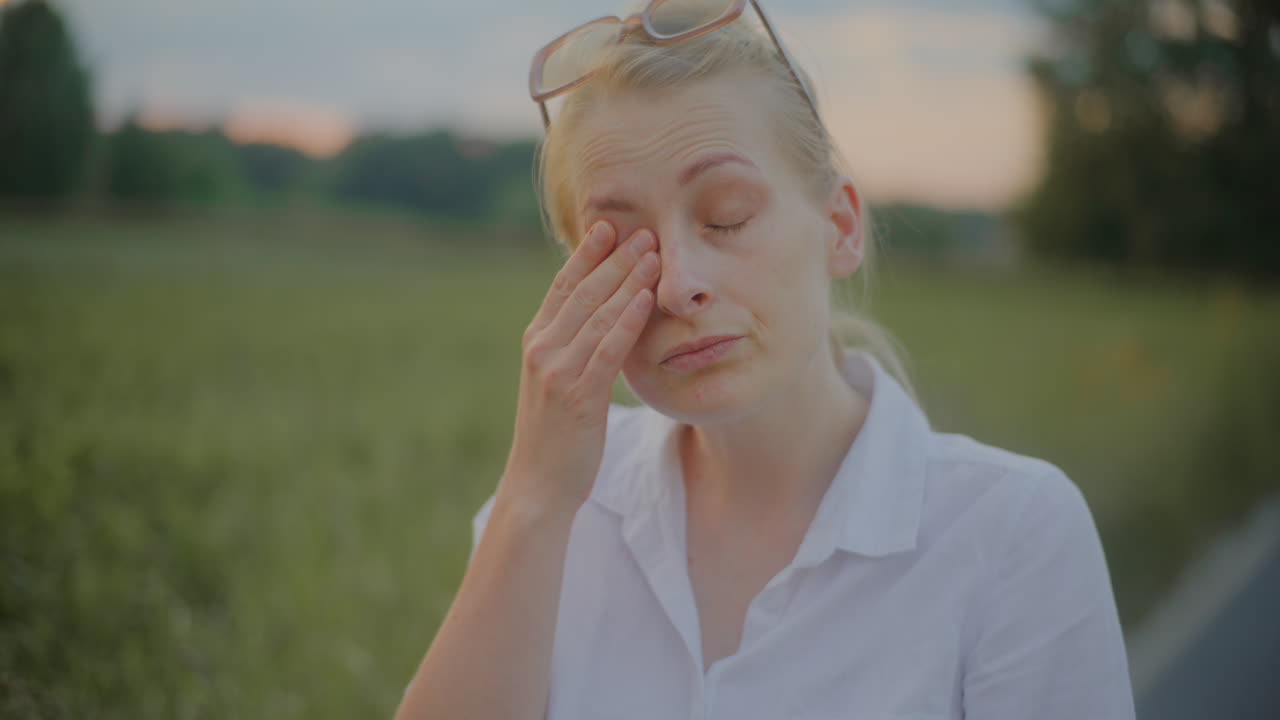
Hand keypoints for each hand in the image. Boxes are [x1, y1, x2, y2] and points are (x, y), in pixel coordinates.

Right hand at [497, 221, 659, 515]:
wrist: (538, 486)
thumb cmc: (555, 436)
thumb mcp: (557, 383)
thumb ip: (572, 348)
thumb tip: (601, 318)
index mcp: (536, 342)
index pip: (562, 286)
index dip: (586, 254)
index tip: (608, 225)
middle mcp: (541, 349)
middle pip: (582, 292)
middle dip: (615, 258)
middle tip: (644, 230)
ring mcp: (557, 371)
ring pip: (597, 314)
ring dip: (628, 281)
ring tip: (653, 254)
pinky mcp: (578, 395)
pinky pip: (606, 349)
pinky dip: (627, 320)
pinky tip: (646, 299)